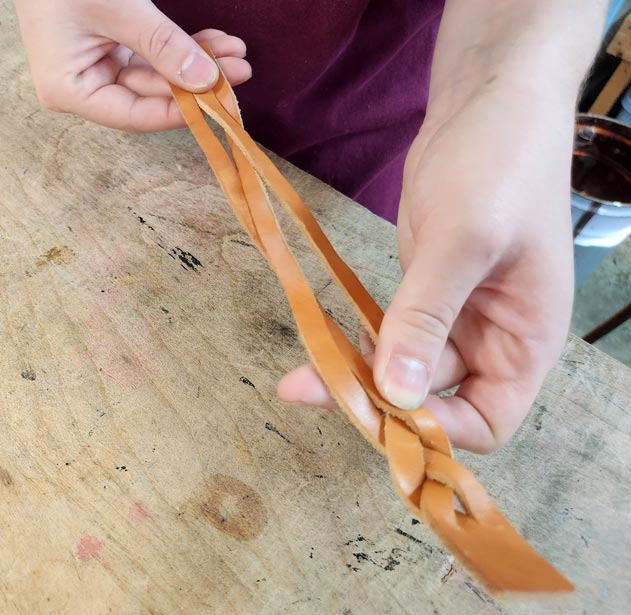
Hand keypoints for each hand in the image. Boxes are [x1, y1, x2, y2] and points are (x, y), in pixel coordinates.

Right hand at [14, 0, 250, 130]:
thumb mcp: (116, 9)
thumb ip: (162, 46)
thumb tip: (207, 80)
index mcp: (70, 90)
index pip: (135, 115)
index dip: (180, 111)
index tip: (218, 99)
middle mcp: (86, 86)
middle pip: (153, 96)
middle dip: (198, 80)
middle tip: (240, 69)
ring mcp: (100, 65)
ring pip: (160, 74)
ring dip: (198, 62)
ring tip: (236, 53)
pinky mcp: (114, 45)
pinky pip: (156, 54)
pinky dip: (184, 47)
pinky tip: (217, 42)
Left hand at [278, 85, 574, 452]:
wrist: (486, 104)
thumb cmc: (498, 167)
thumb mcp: (462, 242)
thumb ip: (428, 318)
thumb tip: (398, 394)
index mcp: (524, 341)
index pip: (487, 422)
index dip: (438, 430)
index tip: (381, 416)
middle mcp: (493, 339)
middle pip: (436, 398)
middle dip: (380, 401)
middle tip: (315, 390)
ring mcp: (456, 313)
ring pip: (406, 366)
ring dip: (361, 371)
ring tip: (306, 369)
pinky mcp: (424, 290)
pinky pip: (392, 333)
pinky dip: (363, 340)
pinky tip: (328, 338)